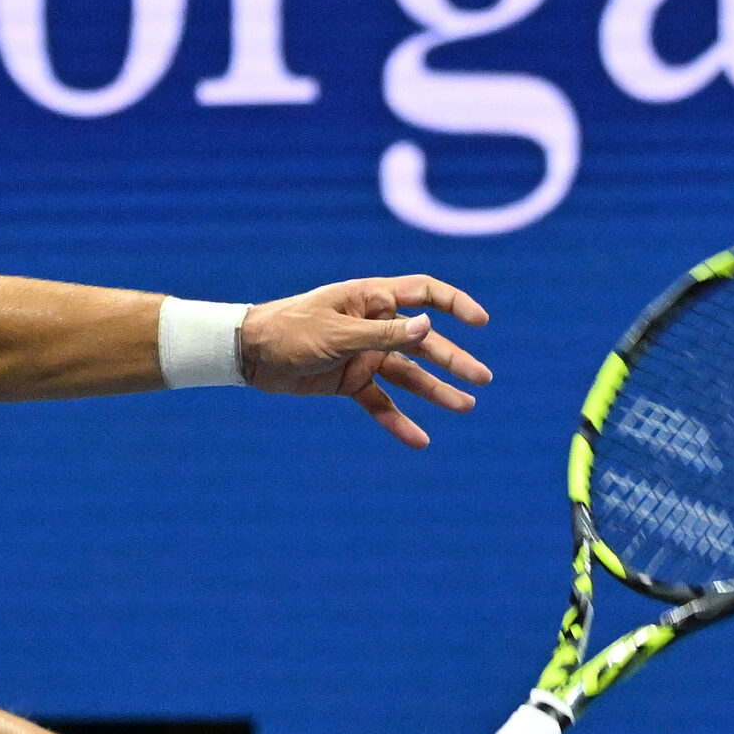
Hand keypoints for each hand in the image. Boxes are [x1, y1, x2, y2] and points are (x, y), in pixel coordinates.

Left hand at [238, 276, 491, 447]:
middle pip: (425, 342)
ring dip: (437, 391)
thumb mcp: (338, 333)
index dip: (455, 304)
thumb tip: (429, 327)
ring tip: (466, 407)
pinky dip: (398, 420)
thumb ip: (383, 333)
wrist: (250, 354)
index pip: (424, 294)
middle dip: (454, 360)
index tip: (481, 322)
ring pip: (409, 375)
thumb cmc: (290, 330)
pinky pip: (380, 403)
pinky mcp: (350, 382)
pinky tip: (420, 439)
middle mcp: (374, 325)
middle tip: (483, 380)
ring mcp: (364, 355)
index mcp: (372, 299)